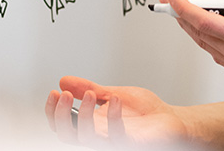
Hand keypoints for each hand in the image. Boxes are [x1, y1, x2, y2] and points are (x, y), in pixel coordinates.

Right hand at [45, 76, 190, 147]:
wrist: (170, 118)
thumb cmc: (144, 112)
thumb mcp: (111, 93)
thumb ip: (88, 88)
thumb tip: (64, 80)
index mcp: (92, 125)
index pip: (62, 124)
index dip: (52, 111)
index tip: (54, 92)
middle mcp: (99, 135)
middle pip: (66, 135)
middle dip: (60, 115)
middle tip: (64, 94)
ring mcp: (114, 141)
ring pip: (86, 138)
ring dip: (83, 115)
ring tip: (91, 93)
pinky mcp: (131, 143)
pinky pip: (116, 135)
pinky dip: (112, 116)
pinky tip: (114, 99)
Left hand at [164, 0, 223, 91]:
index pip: (205, 22)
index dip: (185, 9)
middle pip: (200, 34)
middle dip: (182, 17)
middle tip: (169, 3)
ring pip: (206, 45)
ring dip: (192, 30)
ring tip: (183, 16)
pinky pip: (216, 55)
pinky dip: (205, 42)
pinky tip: (207, 34)